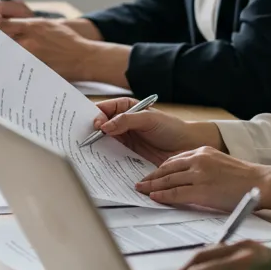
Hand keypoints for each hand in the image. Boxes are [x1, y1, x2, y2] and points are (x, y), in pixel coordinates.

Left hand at [0, 18, 93, 77]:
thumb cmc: (67, 40)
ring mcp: (32, 57)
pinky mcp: (35, 70)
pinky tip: (2, 76)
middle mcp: (30, 40)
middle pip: (0, 42)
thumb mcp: (47, 25)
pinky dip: (8, 72)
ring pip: (5, 57)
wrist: (84, 57)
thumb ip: (26, 25)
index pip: (2, 25)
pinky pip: (17, 71)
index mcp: (32, 26)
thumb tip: (4, 26)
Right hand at [92, 98, 222, 165]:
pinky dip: (105, 158)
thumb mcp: (149, 119)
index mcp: (124, 107)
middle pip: (99, 125)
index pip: (103, 109)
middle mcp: (121, 122)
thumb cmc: (171, 128)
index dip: (95, 115)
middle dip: (90, 131)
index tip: (93, 125)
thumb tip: (104, 126)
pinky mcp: (127, 154)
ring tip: (88, 152)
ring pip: (103, 141)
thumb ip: (126, 120)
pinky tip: (102, 162)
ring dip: (96, 146)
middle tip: (84, 139)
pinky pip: (112, 155)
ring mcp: (123, 139)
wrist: (187, 147)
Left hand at [135, 146, 263, 208]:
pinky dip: (163, 195)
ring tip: (142, 190)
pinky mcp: (202, 190)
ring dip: (152, 185)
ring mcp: (199, 174)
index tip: (151, 174)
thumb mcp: (219, 163)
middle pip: (167, 169)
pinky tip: (154, 197)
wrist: (261, 182)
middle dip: (151, 176)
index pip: (174, 160)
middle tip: (140, 183)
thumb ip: (202, 166)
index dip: (160, 169)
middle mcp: (198, 160)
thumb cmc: (244, 177)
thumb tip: (186, 178)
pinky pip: (176, 193)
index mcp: (202, 152)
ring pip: (168, 180)